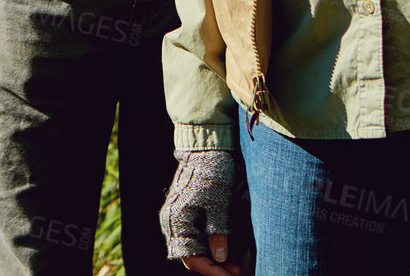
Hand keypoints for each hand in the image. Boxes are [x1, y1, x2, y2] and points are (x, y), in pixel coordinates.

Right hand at [161, 149, 238, 273]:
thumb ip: (218, 232)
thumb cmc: (212, 172)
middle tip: (237, 271)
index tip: (231, 275)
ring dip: (212, 258)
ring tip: (235, 263)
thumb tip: (220, 258)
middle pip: (191, 256)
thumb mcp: (219, 204)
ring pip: (193, 247)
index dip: (211, 271)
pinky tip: (226, 249)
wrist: (206, 147)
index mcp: (177, 220)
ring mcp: (177, 215)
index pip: (191, 258)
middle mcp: (172, 221)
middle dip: (214, 267)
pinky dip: (209, 246)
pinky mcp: (185, 211)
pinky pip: (194, 236)